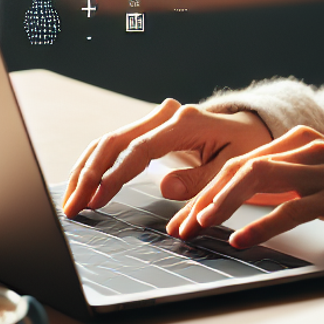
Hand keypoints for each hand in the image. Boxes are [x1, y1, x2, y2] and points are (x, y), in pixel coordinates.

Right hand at [62, 99, 273, 217]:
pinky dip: (96, 165)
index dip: (116, 174)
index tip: (98, 199)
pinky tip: (83, 187)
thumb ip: (201, 180)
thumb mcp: (233, 166)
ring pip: (110, 141)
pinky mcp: (150, 132)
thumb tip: (165, 187)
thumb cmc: (247, 147)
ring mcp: (156, 122)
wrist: (252, 129)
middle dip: (90, 173)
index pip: (140, 148)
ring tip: (71, 202)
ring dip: (86, 170)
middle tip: (74, 207)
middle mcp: (166, 116)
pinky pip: (116, 146)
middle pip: (116, 140)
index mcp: (186, 122)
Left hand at [165, 125, 323, 248]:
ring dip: (224, 204)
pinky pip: (293, 208)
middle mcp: (307, 148)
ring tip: (202, 227)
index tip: (185, 218)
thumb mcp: (316, 178)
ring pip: (260, 178)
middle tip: (182, 227)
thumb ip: (281, 181)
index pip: (241, 162)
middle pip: (243, 167)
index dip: (207, 190)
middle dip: (206, 198)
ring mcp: (323, 169)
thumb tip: (236, 199)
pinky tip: (243, 239)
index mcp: (298, 140)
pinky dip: (263, 224)